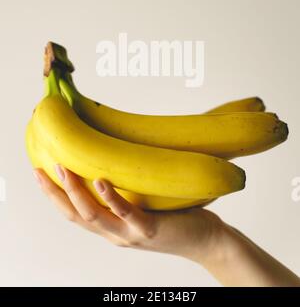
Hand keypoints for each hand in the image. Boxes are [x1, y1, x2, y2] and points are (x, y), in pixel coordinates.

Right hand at [34, 166, 222, 262]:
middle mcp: (115, 234)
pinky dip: (111, 198)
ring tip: (64, 169)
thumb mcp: (141, 205)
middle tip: (43, 169)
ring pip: (94, 216)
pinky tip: (101, 181)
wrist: (205, 240)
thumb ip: (124, 192)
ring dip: (76, 192)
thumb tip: (112, 158)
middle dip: (56, 193)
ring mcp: (131, 234)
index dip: (53, 196)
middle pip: (76, 216)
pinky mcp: (150, 230)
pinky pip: (126, 213)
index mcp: (111, 226)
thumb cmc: (173, 216)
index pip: (73, 213)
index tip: (39, 173)